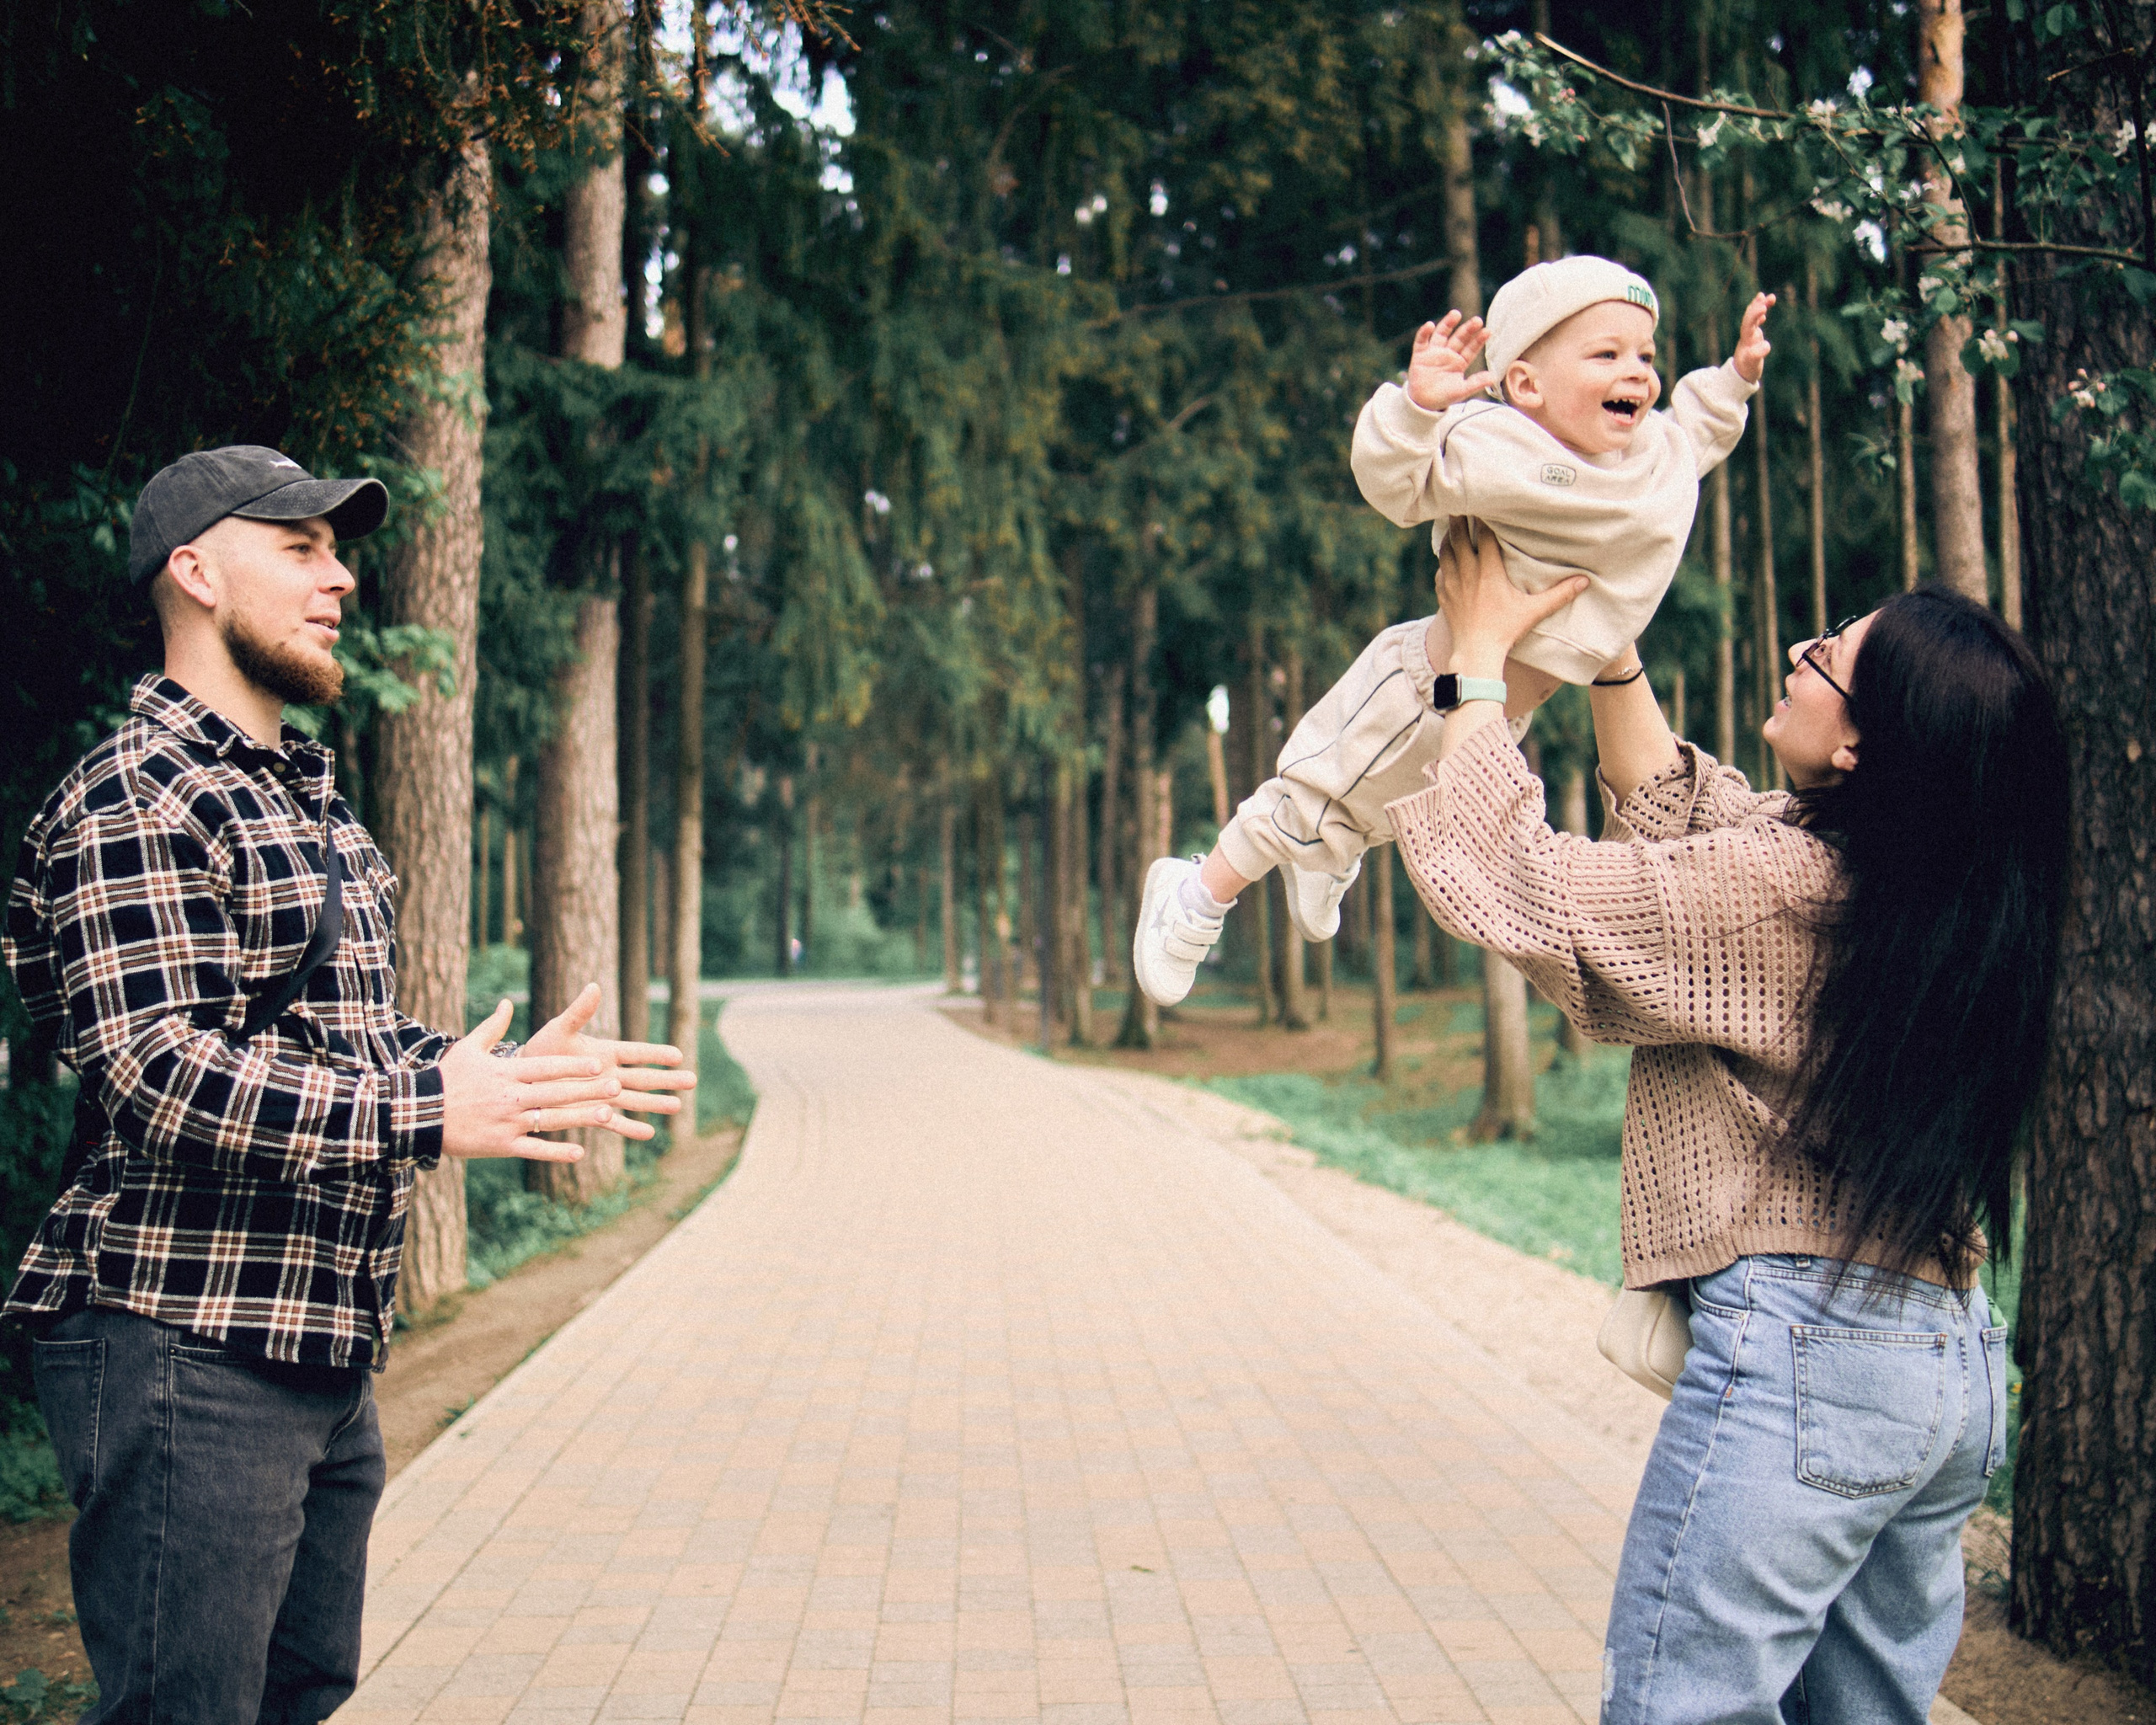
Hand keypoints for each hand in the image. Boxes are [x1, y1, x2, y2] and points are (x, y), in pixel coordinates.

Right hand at [439, 1000, 620, 1162]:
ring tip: (607, 1116)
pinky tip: (579, 1152)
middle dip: (587, 1090)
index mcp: (506, 1072)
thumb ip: (493, 1027)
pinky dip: (555, 1151)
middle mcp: (510, 1096)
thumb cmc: (445, 1079)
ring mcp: (506, 1122)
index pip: (546, 1067)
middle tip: (616, 1087)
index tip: (599, 1064)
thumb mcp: (468, 1048)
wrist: (418, 1114)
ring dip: (580, 1118)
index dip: (573, 1066)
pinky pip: (533, 1149)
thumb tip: (506, 1002)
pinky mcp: (500, 1145)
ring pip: (550, 1120)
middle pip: (555, 1092)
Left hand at [521, 982, 695, 1143]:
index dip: (656, 1054)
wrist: (522, 1079)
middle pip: (643, 1078)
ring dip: (655, 1104)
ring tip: (677, 1106)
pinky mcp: (590, 1114)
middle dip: (667, 1080)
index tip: (678, 1055)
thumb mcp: (559, 1029)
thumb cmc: (541, 1050)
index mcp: (605, 1052)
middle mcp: (608, 1075)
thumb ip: (579, 1012)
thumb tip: (594, 986)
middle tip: (692, 1081)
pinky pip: (612, 1122)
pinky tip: (648, 1133)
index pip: (636, 1053)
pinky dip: (629, 1128)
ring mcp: (601, 1096)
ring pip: (634, 1100)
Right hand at [1406, 311, 1495, 411]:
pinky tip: (1429, 325)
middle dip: (1468, 329)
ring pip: (1442, 334)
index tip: (1487, 331)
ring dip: (1448, 323)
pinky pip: (1421, 341)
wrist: (1423, 403)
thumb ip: (1476, 383)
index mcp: (1459, 362)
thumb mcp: (1461, 391)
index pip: (1471, 348)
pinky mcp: (1420, 355)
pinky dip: (1424, 333)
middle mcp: (1448, 354)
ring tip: (1456, 314)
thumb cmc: (1443, 397)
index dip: (1478, 340)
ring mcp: (1434, 353)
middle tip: (1477, 320)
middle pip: (1459, 338)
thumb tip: (1493, 377)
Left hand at [1436, 518, 1588, 677]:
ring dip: (1449, 538)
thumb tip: (1585, 581)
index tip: (1484, 503)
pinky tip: (1446, 560)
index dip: (1485, 518)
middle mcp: (1468, 573)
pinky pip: (1440, 573)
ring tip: (1451, 526)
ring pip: (1446, 552)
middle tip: (1458, 504)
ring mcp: (1452, 584)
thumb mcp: (1534, 611)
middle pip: (1459, 537)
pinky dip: (1443, 563)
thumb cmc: (1505, 630)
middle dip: (1460, 520)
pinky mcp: (1443, 596)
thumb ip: (1559, 594)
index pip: (1485, 535)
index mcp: (1489, 571)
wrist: (1476, 652)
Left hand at [1732, 291, 1775, 383]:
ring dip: (1759, 307)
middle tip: (1765, 296)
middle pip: (1749, 317)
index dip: (1754, 315)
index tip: (1763, 307)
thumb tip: (1766, 346)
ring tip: (1767, 296)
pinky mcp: (1753, 338)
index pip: (1748, 324)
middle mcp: (1747, 335)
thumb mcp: (1753, 364)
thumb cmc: (1747, 370)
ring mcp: (1749, 336)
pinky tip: (1765, 310)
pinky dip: (1760, 316)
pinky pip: (1756, 323)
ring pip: (1753, 318)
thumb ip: (1757, 355)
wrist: (1741, 376)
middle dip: (1757, 306)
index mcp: (1746, 340)